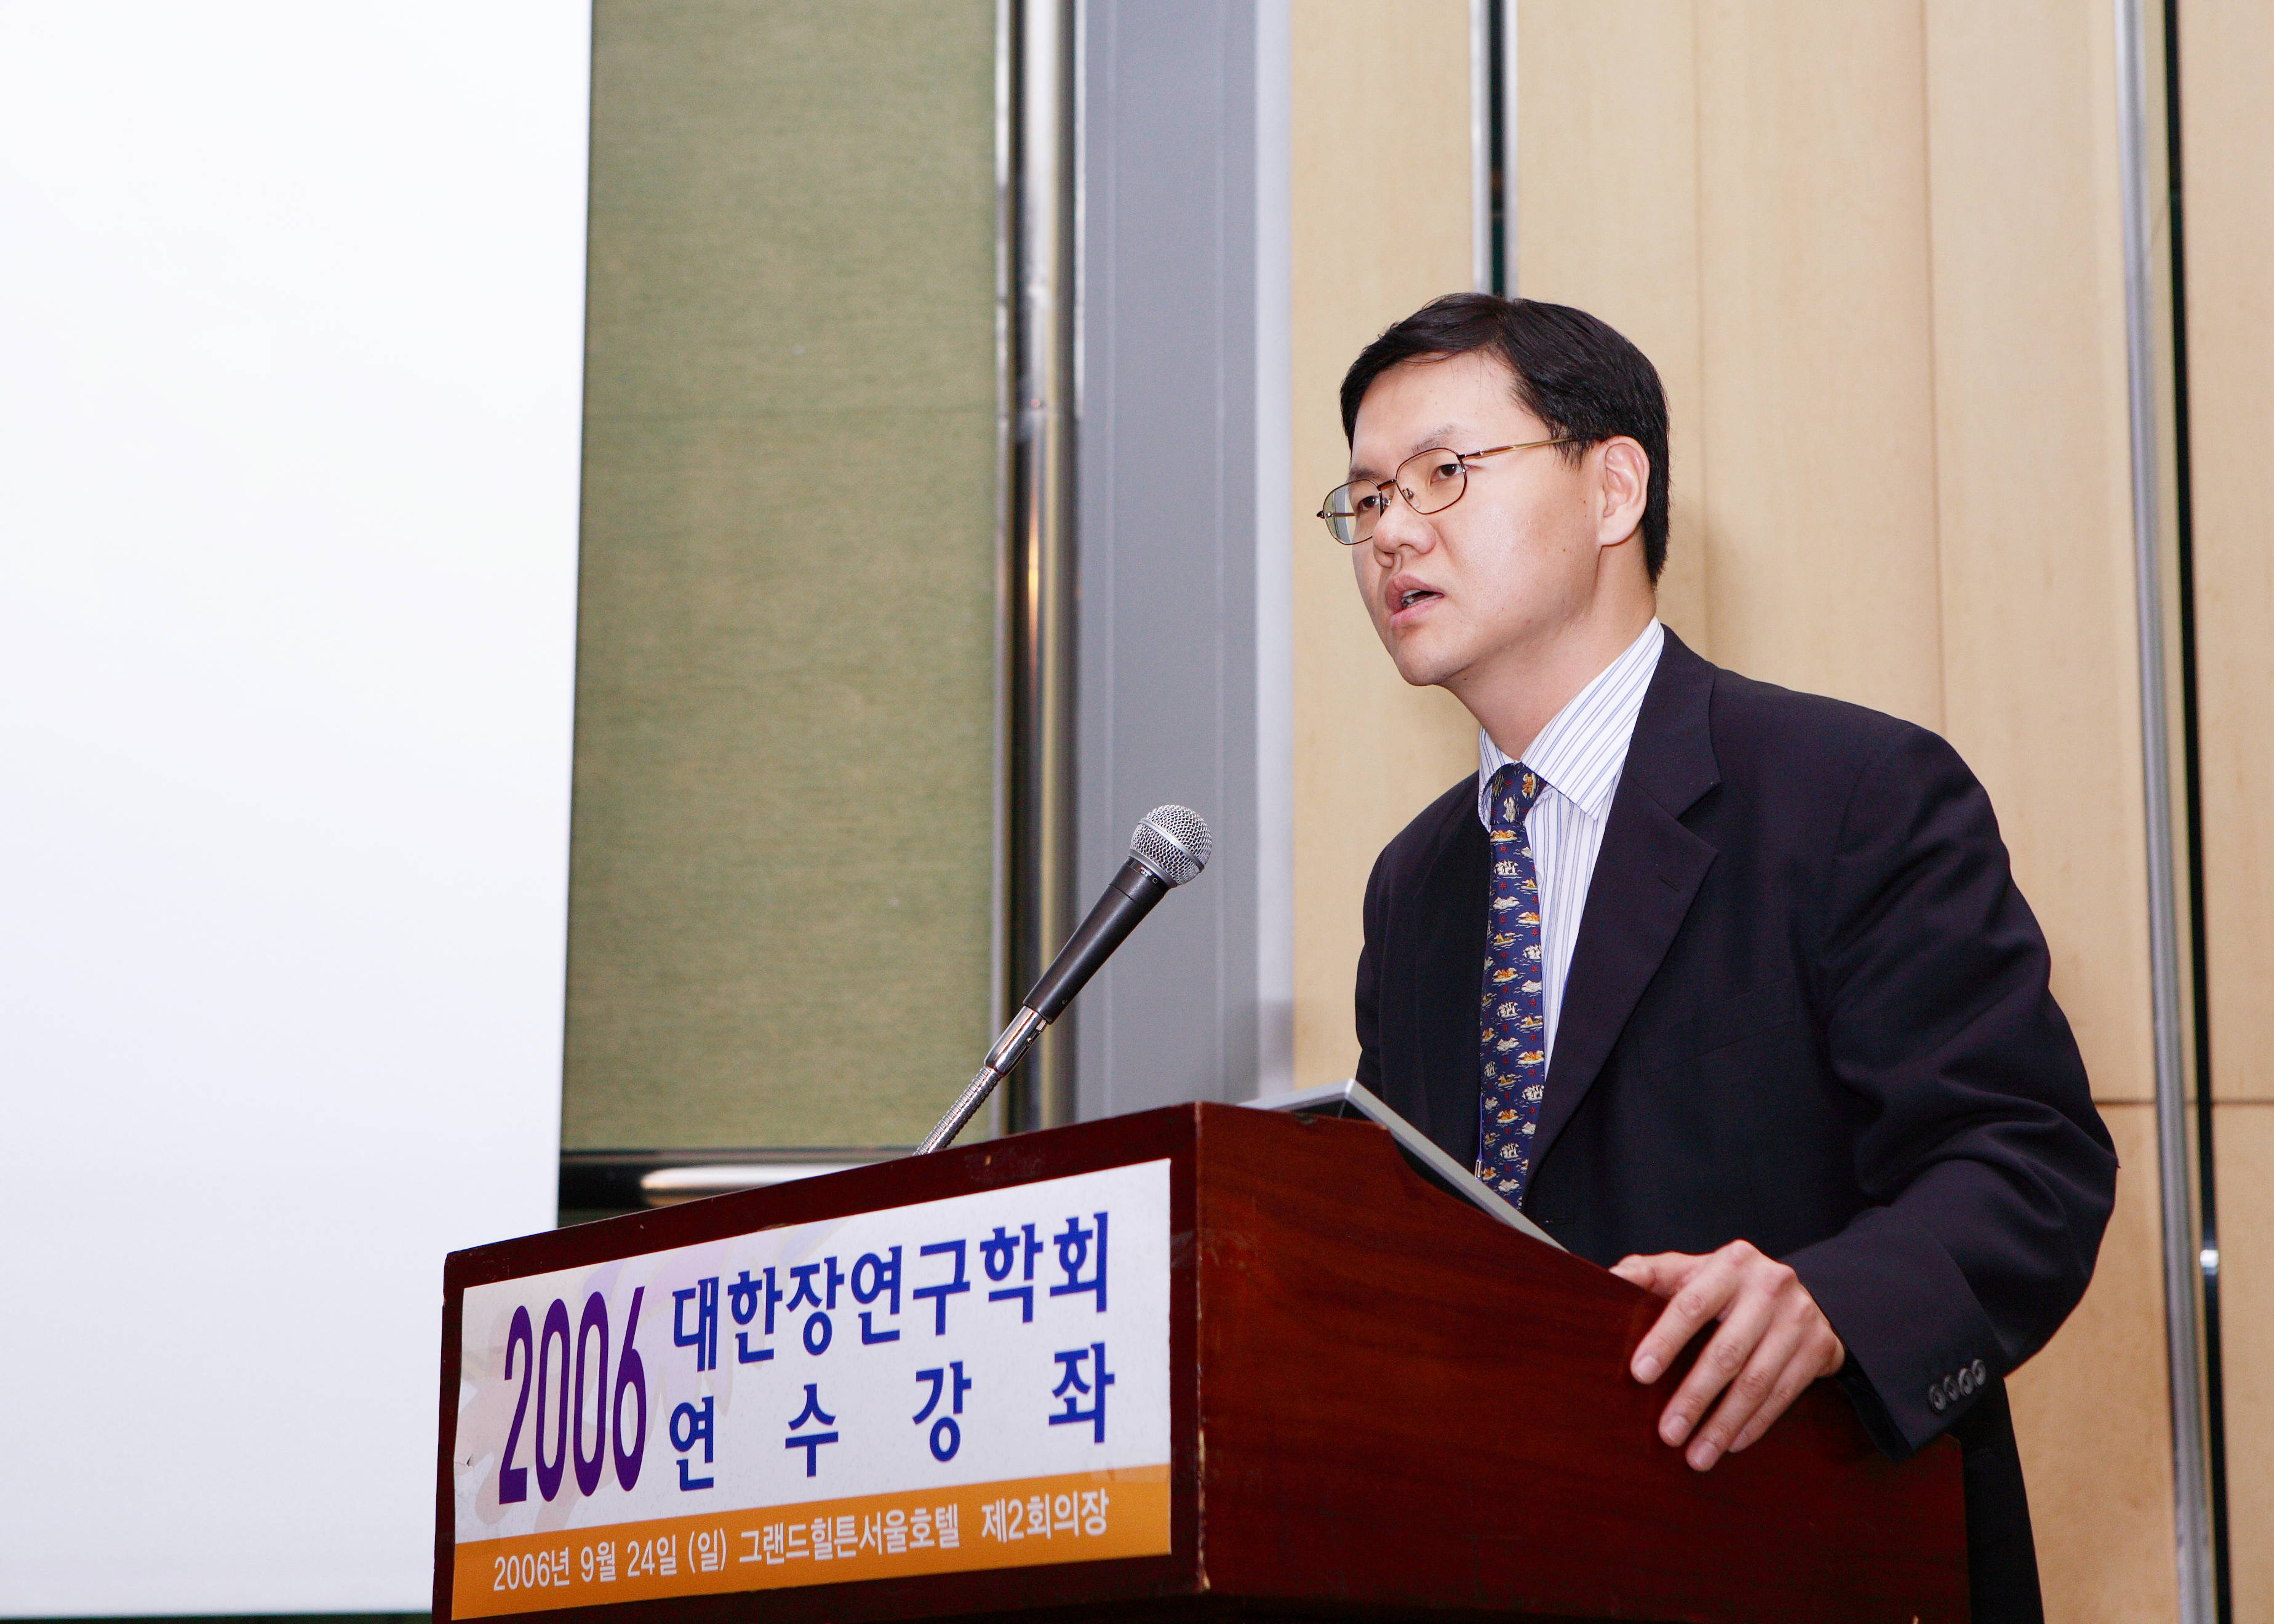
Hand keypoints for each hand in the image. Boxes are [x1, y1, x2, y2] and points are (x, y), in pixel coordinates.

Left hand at [1610, 1240, 1845, 1471]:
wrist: (1800, 1294)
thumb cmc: (1727, 1287)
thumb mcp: (1692, 1271)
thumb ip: (1650, 1274)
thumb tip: (1605, 1279)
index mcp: (1731, 1263)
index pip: (1692, 1304)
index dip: (1665, 1340)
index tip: (1640, 1374)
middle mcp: (1769, 1286)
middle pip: (1727, 1352)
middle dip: (1695, 1397)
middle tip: (1667, 1433)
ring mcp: (1799, 1318)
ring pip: (1757, 1381)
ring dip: (1723, 1423)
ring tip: (1697, 1455)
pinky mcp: (1820, 1347)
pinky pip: (1783, 1394)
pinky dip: (1754, 1423)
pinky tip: (1730, 1444)